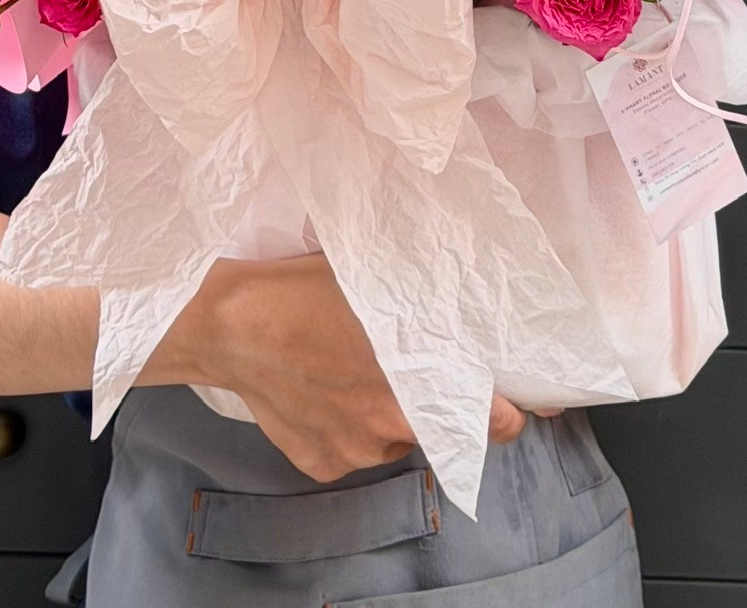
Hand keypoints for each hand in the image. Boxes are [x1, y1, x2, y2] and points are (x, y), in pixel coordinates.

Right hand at [161, 254, 527, 483]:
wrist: (228, 323)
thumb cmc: (302, 289)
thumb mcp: (374, 281)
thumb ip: (423, 305)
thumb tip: (467, 304)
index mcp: (412, 382)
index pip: (490, 421)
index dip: (508, 413)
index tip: (518, 405)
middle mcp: (389, 428)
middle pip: (435, 426)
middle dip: (434, 403)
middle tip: (411, 369)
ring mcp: (354, 452)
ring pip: (391, 438)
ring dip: (388, 414)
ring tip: (351, 371)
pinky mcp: (322, 465)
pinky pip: (352, 449)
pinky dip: (347, 426)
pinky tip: (322, 390)